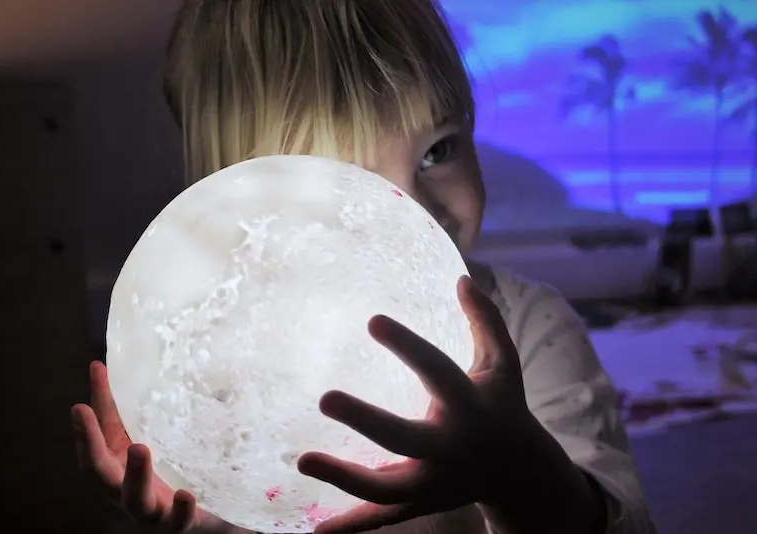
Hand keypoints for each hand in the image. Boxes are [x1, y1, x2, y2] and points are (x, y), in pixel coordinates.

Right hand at [71, 362, 221, 532]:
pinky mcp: (178, 523)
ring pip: (136, 500)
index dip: (84, 428)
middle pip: (100, 474)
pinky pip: (179, 520)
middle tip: (85, 413)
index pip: (93, 446)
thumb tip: (100, 366)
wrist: (199, 514)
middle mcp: (124, 492)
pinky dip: (180, 509)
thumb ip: (118, 409)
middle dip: (91, 445)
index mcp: (114, 469)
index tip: (79, 406)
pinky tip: (184, 494)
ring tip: (138, 448)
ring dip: (135, 475)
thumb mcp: (140, 437)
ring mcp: (150, 511)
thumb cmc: (161, 472)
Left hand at [296, 276, 543, 533]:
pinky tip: (317, 530)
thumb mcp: (503, 364)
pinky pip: (386, 516)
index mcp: (471, 405)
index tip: (371, 320)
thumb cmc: (503, 405)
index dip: (407, 347)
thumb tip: (462, 278)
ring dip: (346, 478)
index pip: (437, 372)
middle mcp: (453, 447)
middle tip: (324, 398)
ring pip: (389, 487)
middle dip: (367, 420)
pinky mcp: (424, 504)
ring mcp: (437, 481)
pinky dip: (353, 525)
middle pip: (407, 437)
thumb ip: (486, 322)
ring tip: (302, 460)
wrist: (520, 472)